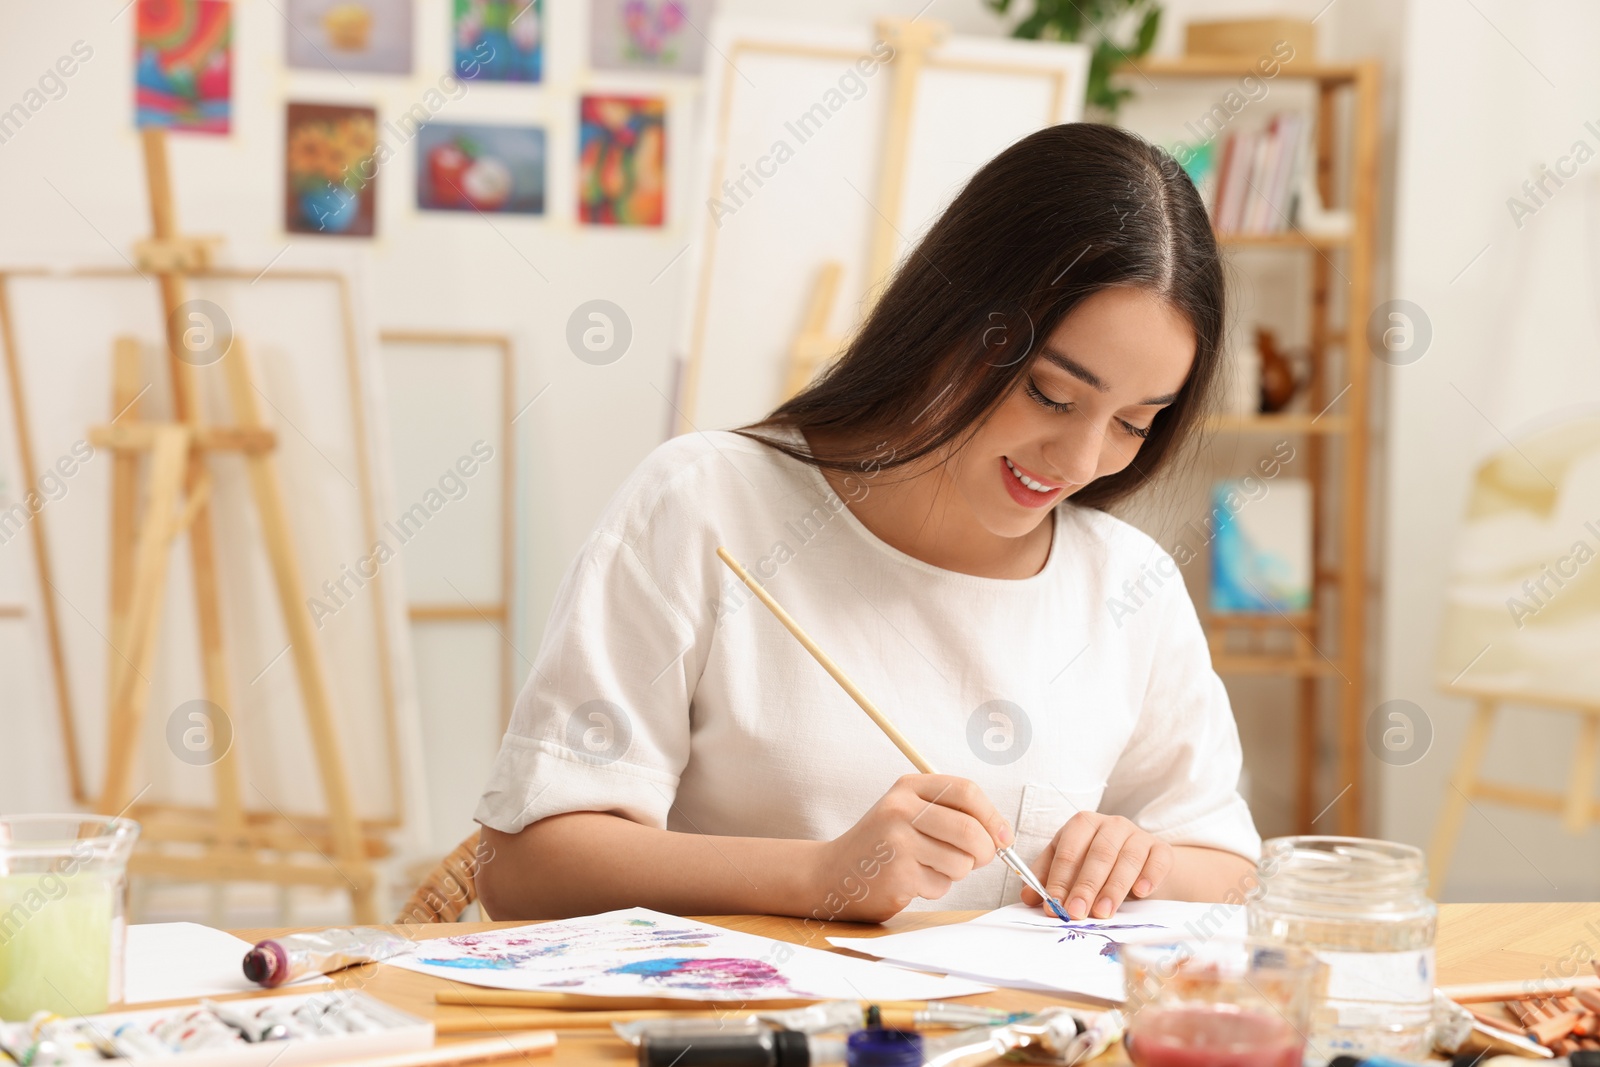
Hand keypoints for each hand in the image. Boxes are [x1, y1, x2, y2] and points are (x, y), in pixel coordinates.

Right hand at [814, 774, 1012, 921]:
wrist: (834, 874)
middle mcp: (901, 808)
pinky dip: (936, 887)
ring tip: (930, 867)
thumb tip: (1002, 835)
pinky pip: (941, 884)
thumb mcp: (911, 814)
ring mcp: (897, 840)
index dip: (992, 816)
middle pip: (969, 829)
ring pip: (961, 862)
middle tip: (980, 860)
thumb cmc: (883, 845)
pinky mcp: (898, 873)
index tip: (1003, 837)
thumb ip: (953, 815)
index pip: (966, 791)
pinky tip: (912, 880)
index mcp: (909, 787)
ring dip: (956, 872)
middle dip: (985, 851)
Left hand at [1023, 812, 1172, 919]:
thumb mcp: (1070, 868)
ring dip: (1114, 887)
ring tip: (1103, 912)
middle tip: (1076, 913)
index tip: (1054, 905)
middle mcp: (1110, 824)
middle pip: (1097, 855)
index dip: (1059, 879)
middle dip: (1085, 887)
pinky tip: (1141, 892)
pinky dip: (1150, 875)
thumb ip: (1047, 879)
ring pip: (1127, 858)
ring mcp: (1138, 835)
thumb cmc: (1097, 866)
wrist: (1141, 865)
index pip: (1068, 851)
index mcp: (1082, 824)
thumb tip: (1028, 898)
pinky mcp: (1161, 849)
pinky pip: (1157, 859)